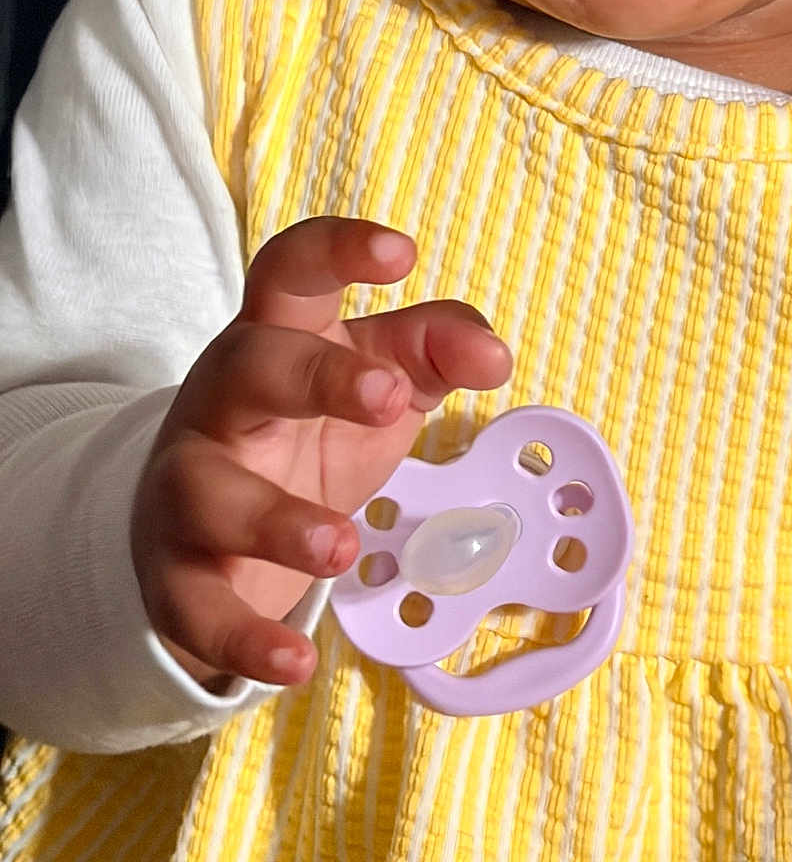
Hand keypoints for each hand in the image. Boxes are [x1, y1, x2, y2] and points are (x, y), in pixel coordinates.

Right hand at [131, 215, 511, 687]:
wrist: (200, 526)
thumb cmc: (308, 427)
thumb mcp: (376, 374)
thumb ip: (438, 347)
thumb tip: (494, 353)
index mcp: (276, 335)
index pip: (292, 270)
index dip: (339, 250)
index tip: (402, 252)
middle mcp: (223, 399)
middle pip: (251, 366)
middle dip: (315, 376)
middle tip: (389, 397)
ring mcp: (190, 485)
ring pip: (208, 490)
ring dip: (275, 519)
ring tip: (344, 546)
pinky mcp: (174, 574)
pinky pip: (195, 607)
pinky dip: (242, 637)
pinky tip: (296, 665)